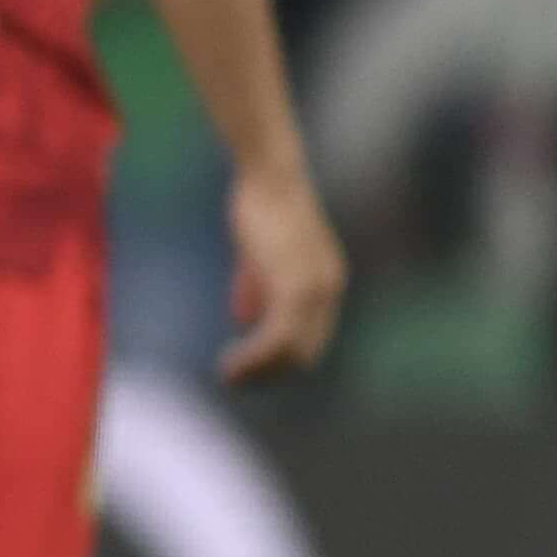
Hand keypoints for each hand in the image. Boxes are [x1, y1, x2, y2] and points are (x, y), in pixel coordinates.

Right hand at [218, 168, 347, 385]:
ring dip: (258, 370)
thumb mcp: (260, 253)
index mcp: (325, 283)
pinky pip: (277, 337)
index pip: (310, 338)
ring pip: (291, 352)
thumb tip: (245, 318)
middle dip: (269, 373)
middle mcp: (328, 290)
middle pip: (304, 353)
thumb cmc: (261, 205)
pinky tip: (231, 363)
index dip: (278, 360)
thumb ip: (257, 286)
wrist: (269, 176)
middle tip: (233, 380)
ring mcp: (315, 290)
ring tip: (228, 376)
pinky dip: (254, 357)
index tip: (245, 367)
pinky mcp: (295, 287)